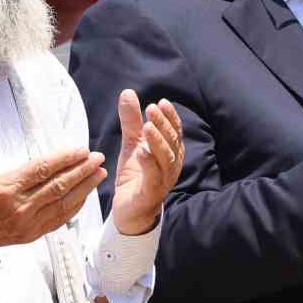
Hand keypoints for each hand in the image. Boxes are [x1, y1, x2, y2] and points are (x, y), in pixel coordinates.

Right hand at [0, 115, 105, 257]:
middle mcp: (18, 208)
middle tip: (98, 157)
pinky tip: (84, 197)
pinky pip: (57, 221)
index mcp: (3, 188)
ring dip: (83, 189)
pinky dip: (73, 208)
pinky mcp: (28, 236)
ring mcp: (25, 224)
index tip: (81, 149)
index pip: (42, 169)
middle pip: (58, 186)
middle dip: (81, 171)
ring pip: (62, 205)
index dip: (65, 158)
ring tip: (99, 174)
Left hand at [110, 89, 183, 234]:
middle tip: (151, 108)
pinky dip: (149, 163)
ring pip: (166, 158)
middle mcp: (171, 165)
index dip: (170, 117)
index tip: (161, 102)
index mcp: (170, 153)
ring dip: (157, 141)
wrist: (130, 210)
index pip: (175, 131)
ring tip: (147, 126)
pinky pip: (153, 177)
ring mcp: (163, 180)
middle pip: (172, 142)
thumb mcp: (132, 144)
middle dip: (163, 124)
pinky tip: (141, 152)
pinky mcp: (151, 193)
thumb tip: (128, 92)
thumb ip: (131, 121)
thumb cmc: (136, 175)